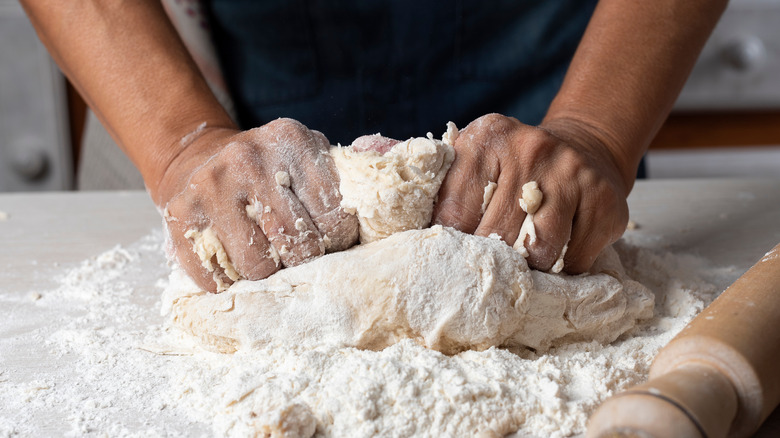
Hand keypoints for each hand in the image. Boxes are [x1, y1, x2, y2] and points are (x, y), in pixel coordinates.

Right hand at [155, 118, 358, 291]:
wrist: (194, 157)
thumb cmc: (265, 168)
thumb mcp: (304, 155)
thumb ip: (339, 178)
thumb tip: (383, 219)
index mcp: (292, 141)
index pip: (335, 218)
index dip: (339, 242)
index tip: (333, 243)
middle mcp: (250, 160)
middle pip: (299, 246)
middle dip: (306, 261)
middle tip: (301, 258)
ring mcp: (211, 187)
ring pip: (259, 267)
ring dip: (268, 275)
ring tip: (269, 260)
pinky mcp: (180, 215)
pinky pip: (216, 277)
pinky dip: (230, 283)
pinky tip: (235, 263)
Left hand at [433, 113, 631, 273]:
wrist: (583, 147)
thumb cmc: (513, 167)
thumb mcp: (476, 160)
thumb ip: (444, 191)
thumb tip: (408, 238)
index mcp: (488, 137)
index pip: (454, 213)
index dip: (451, 244)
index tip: (450, 258)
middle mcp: (532, 149)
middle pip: (497, 235)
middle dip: (490, 259)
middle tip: (489, 266)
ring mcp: (574, 174)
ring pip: (539, 252)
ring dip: (529, 267)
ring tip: (523, 259)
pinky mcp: (607, 201)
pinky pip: (575, 260)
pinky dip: (563, 267)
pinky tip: (558, 248)